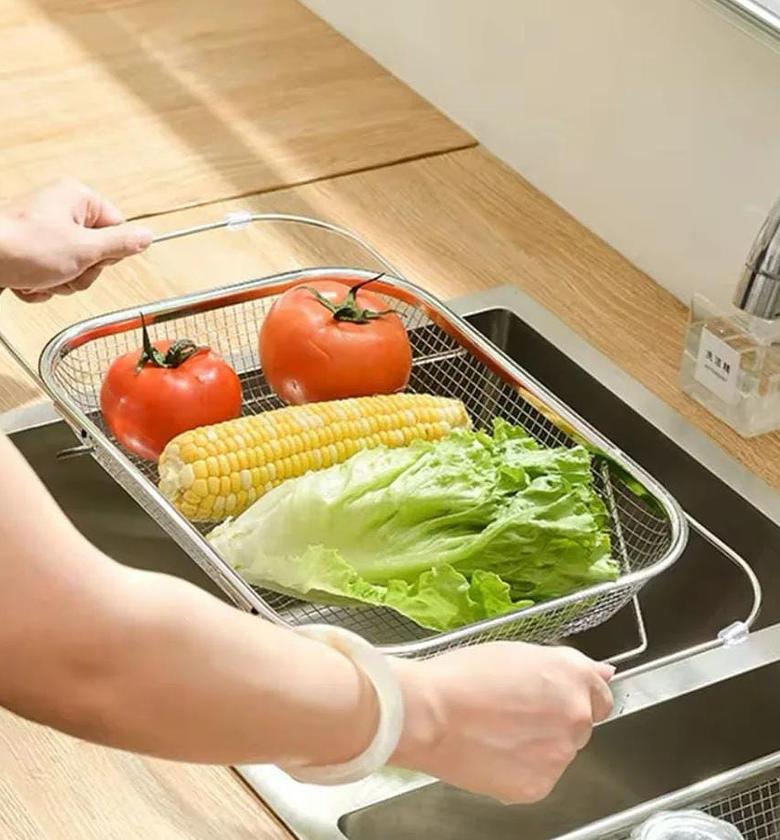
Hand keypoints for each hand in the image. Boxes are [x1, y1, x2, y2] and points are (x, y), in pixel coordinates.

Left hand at [0, 179, 152, 301]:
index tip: (91, 257)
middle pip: (97, 252)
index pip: (118, 228)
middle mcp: (61, 210)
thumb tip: (148, 237)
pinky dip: (43, 284)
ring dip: (62, 282)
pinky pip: (53, 274)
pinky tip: (29, 281)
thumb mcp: (84, 249)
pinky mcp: (31, 250)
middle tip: (64, 270)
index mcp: (77, 199)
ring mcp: (44, 231)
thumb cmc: (22, 247)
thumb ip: (121, 244)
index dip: (109, 252)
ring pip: (75, 268)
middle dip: (82, 272)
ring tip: (42, 277)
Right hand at [393, 642, 613, 803]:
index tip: (555, 697)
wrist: (428, 713)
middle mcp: (575, 716)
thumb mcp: (516, 652)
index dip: (575, 694)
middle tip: (514, 711)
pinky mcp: (538, 786)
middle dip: (554, 719)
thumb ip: (564, 665)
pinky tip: (493, 751)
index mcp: (572, 677)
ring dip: (538, 745)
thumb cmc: (462, 675)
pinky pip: (538, 776)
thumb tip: (602, 672)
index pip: (600, 693)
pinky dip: (520, 768)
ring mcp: (559, 755)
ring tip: (496, 730)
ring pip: (557, 752)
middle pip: (579, 724)